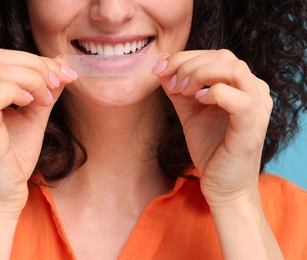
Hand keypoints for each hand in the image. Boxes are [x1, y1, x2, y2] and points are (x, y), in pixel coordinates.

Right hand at [0, 49, 76, 215]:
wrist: (2, 197)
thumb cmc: (15, 159)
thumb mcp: (35, 118)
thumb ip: (46, 93)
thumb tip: (62, 69)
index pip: (6, 59)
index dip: (39, 61)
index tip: (65, 75)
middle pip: (1, 57)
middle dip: (38, 66)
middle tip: (58, 85)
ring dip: (33, 78)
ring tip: (45, 100)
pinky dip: (17, 92)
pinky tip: (31, 105)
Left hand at [154, 49, 272, 207]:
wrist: (223, 186)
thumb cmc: (210, 148)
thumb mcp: (190, 111)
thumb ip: (178, 89)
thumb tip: (161, 66)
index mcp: (241, 85)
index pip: (216, 55)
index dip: (184, 58)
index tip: (161, 71)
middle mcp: (254, 91)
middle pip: (223, 56)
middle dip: (188, 65)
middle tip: (172, 85)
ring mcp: (257, 108)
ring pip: (233, 69)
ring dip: (200, 74)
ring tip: (184, 91)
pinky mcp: (252, 128)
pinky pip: (238, 98)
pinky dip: (213, 93)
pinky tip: (198, 101)